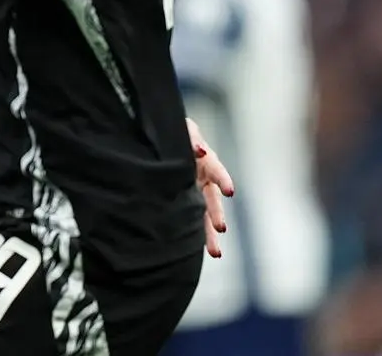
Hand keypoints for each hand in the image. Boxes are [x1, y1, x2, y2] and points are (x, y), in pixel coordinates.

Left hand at [186, 117, 234, 258]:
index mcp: (204, 160)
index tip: (229, 190)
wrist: (153, 138)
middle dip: (216, 214)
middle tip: (220, 227)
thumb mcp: (181, 129)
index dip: (222, 178)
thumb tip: (200, 150)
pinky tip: (193, 249)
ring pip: (203, 215)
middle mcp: (202, 179)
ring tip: (215, 252)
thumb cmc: (172, 131)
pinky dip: (193, 233)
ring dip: (209, 233)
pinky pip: (189, 218)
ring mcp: (193, 192)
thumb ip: (191, 137)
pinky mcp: (181, 202)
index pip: (216, 169)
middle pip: (212, 199)